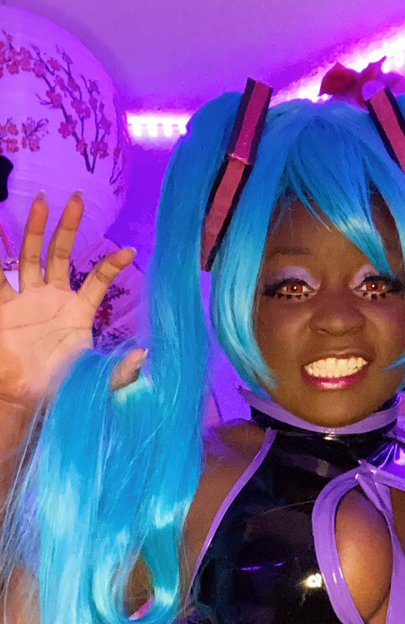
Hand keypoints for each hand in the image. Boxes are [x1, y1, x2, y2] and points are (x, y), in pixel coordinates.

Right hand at [0, 193, 145, 413]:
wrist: (24, 400)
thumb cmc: (62, 390)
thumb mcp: (98, 381)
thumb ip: (122, 371)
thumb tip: (146, 355)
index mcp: (78, 312)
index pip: (98, 279)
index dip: (112, 265)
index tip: (131, 251)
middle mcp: (53, 298)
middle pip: (61, 254)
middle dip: (69, 226)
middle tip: (77, 198)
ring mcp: (27, 299)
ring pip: (31, 255)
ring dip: (37, 229)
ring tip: (43, 200)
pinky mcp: (5, 307)